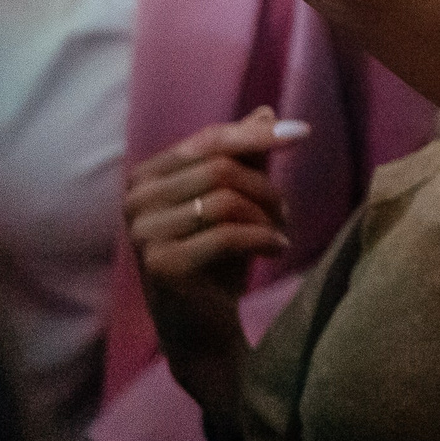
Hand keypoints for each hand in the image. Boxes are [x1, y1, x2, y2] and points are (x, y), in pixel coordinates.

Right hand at [124, 109, 303, 412]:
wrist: (201, 328)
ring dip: (267, 214)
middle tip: (286, 212)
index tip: (304, 133)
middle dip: (266, 187)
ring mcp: (144, 234)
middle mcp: (135, 201)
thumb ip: (245, 158)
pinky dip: (263, 237)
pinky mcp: (162, 264)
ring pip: (226, 198)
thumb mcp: (234, 202)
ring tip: (279, 231)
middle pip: (220, 168)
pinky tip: (276, 247)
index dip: (257, 134)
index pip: (207, 140)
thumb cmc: (218, 259)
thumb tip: (267, 112)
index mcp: (146, 178)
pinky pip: (228, 234)